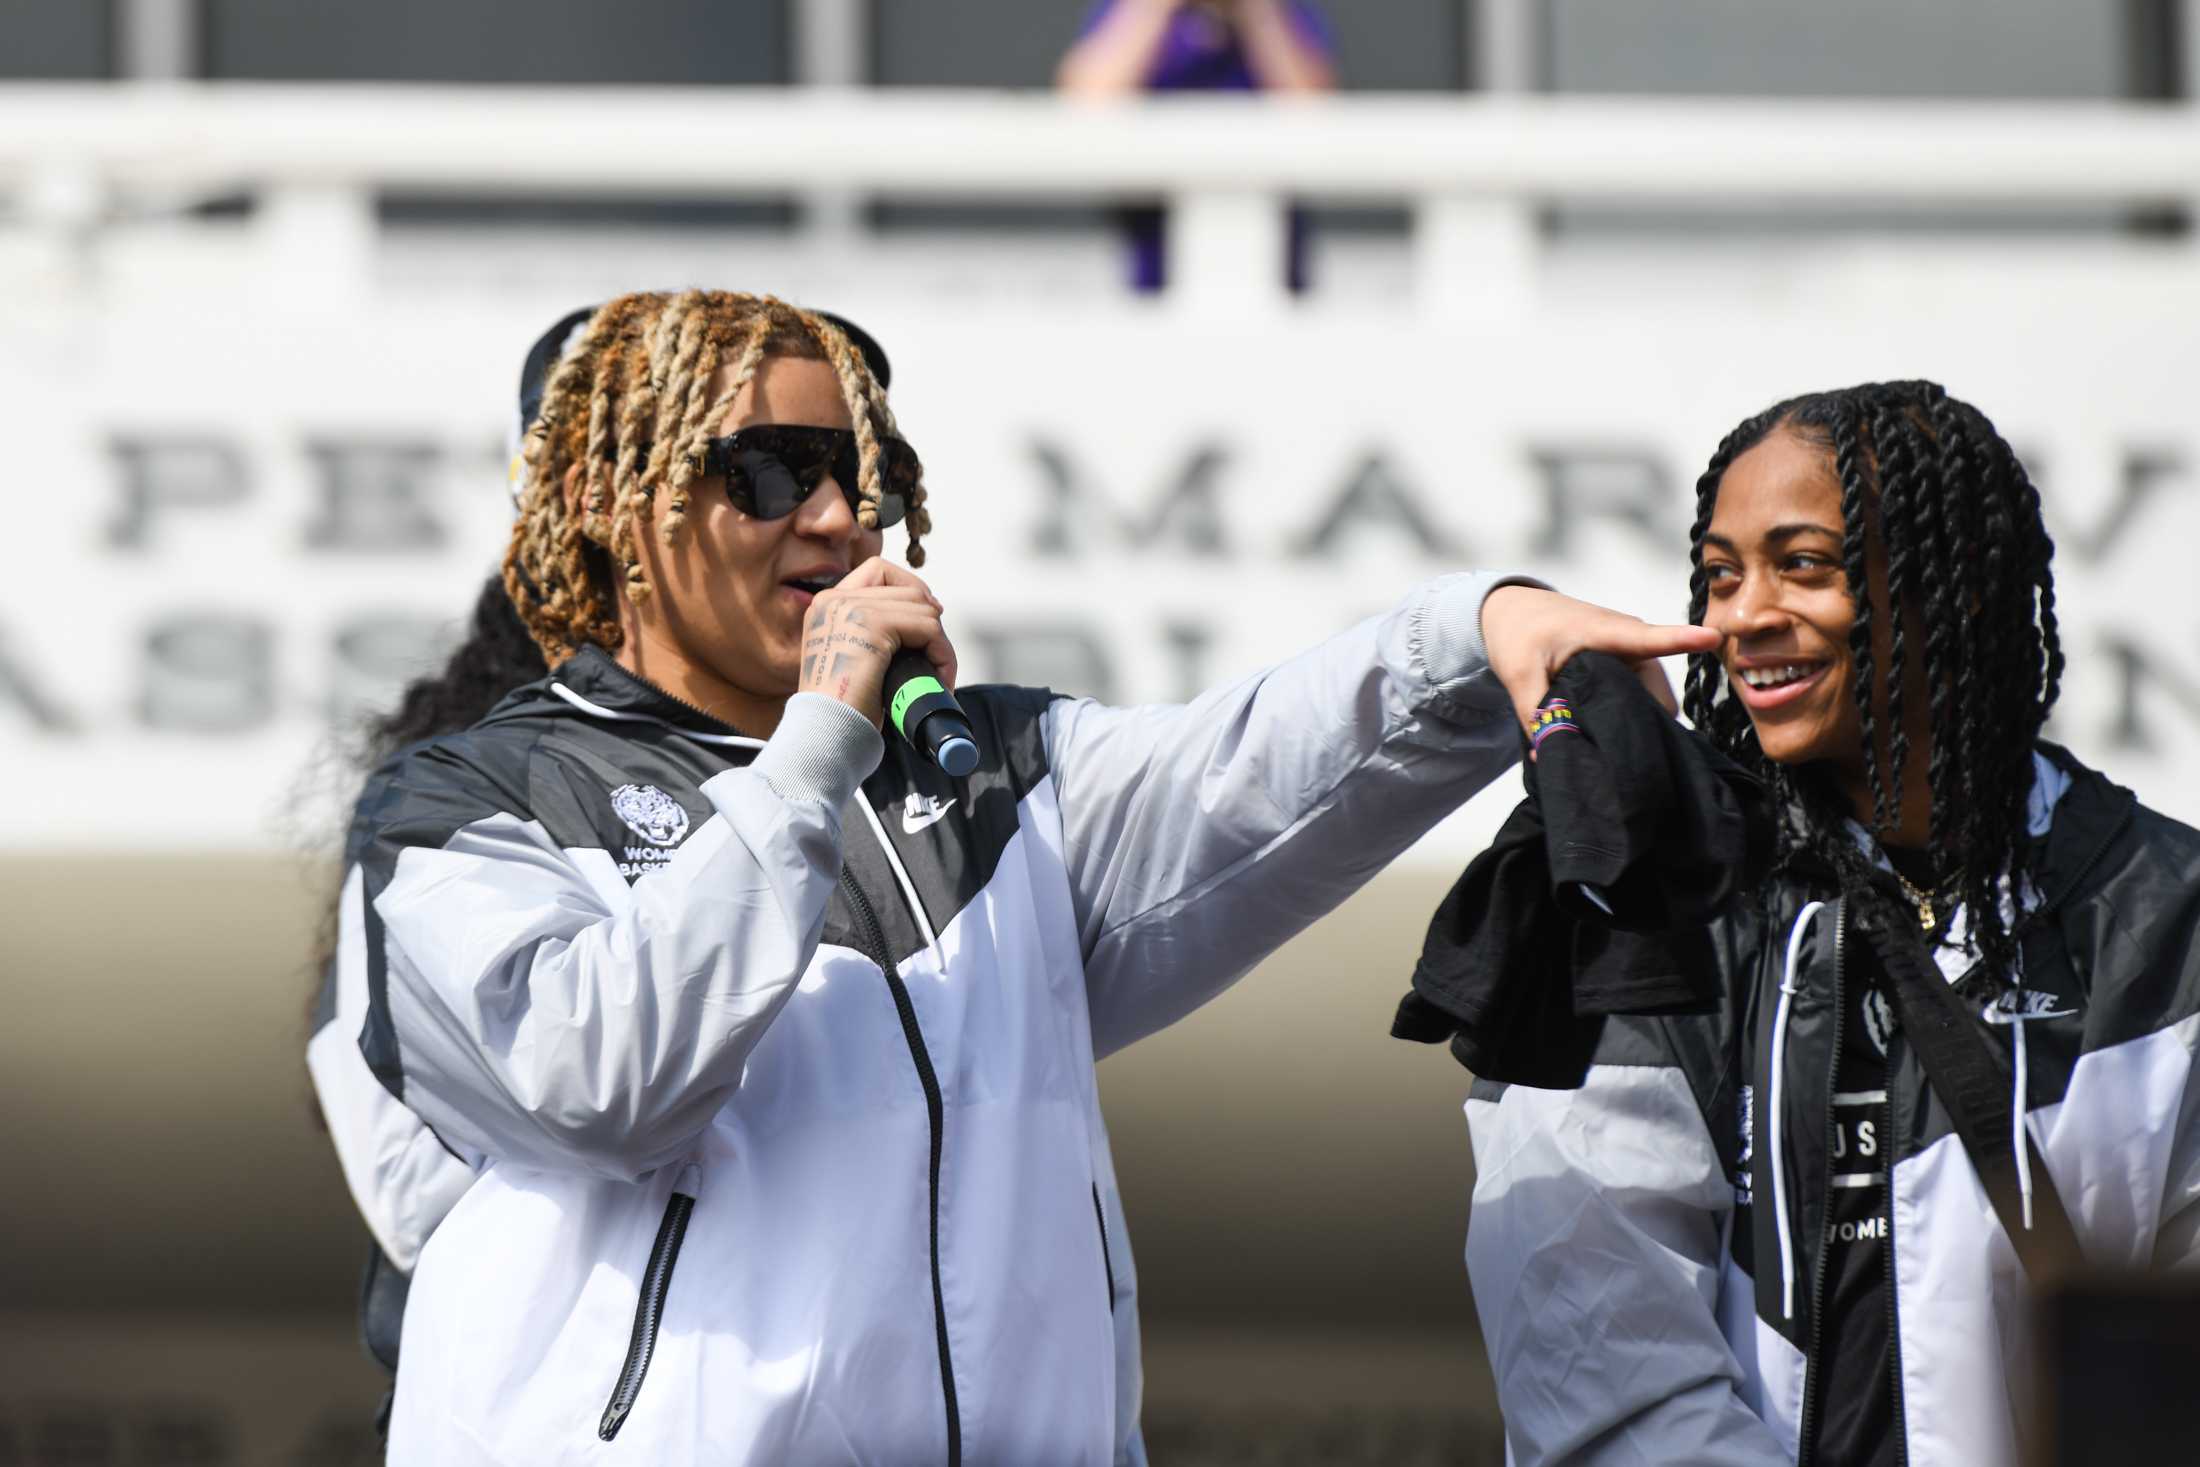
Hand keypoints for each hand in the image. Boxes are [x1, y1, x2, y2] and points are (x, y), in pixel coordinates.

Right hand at [798, 560, 958, 728]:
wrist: (826, 731)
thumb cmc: (842, 708)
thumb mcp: (852, 657)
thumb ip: (873, 631)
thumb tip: (924, 616)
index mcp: (826, 605)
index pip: (879, 572)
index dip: (911, 589)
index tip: (928, 620)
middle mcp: (834, 600)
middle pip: (908, 588)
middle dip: (931, 624)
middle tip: (935, 659)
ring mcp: (850, 608)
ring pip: (923, 607)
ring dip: (940, 644)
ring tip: (937, 676)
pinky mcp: (872, 624)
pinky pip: (928, 628)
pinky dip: (942, 654)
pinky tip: (939, 679)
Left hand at [1479, 584, 1721, 734]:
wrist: (1518, 611)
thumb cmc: (1520, 633)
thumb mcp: (1518, 673)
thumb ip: (1534, 712)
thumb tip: (1548, 755)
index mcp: (1607, 633)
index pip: (1651, 638)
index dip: (1682, 640)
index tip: (1712, 638)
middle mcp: (1631, 642)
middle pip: (1657, 695)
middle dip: (1644, 724)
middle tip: (1611, 749)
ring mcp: (1634, 656)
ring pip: (1652, 702)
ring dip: (1634, 722)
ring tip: (1601, 738)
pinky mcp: (1631, 667)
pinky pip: (1643, 699)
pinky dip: (1628, 715)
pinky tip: (1603, 728)